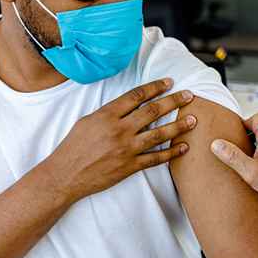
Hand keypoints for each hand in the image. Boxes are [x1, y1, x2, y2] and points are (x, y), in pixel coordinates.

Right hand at [44, 78, 196, 204]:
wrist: (64, 175)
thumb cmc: (74, 147)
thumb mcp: (88, 121)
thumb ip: (111, 112)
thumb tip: (130, 103)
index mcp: (107, 115)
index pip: (137, 96)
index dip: (155, 87)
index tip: (169, 82)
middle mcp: (119, 130)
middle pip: (153, 111)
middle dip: (174, 101)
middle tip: (189, 96)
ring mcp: (126, 149)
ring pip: (159, 134)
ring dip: (178, 126)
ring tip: (193, 119)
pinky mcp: (129, 166)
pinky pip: (155, 158)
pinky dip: (171, 153)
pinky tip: (183, 147)